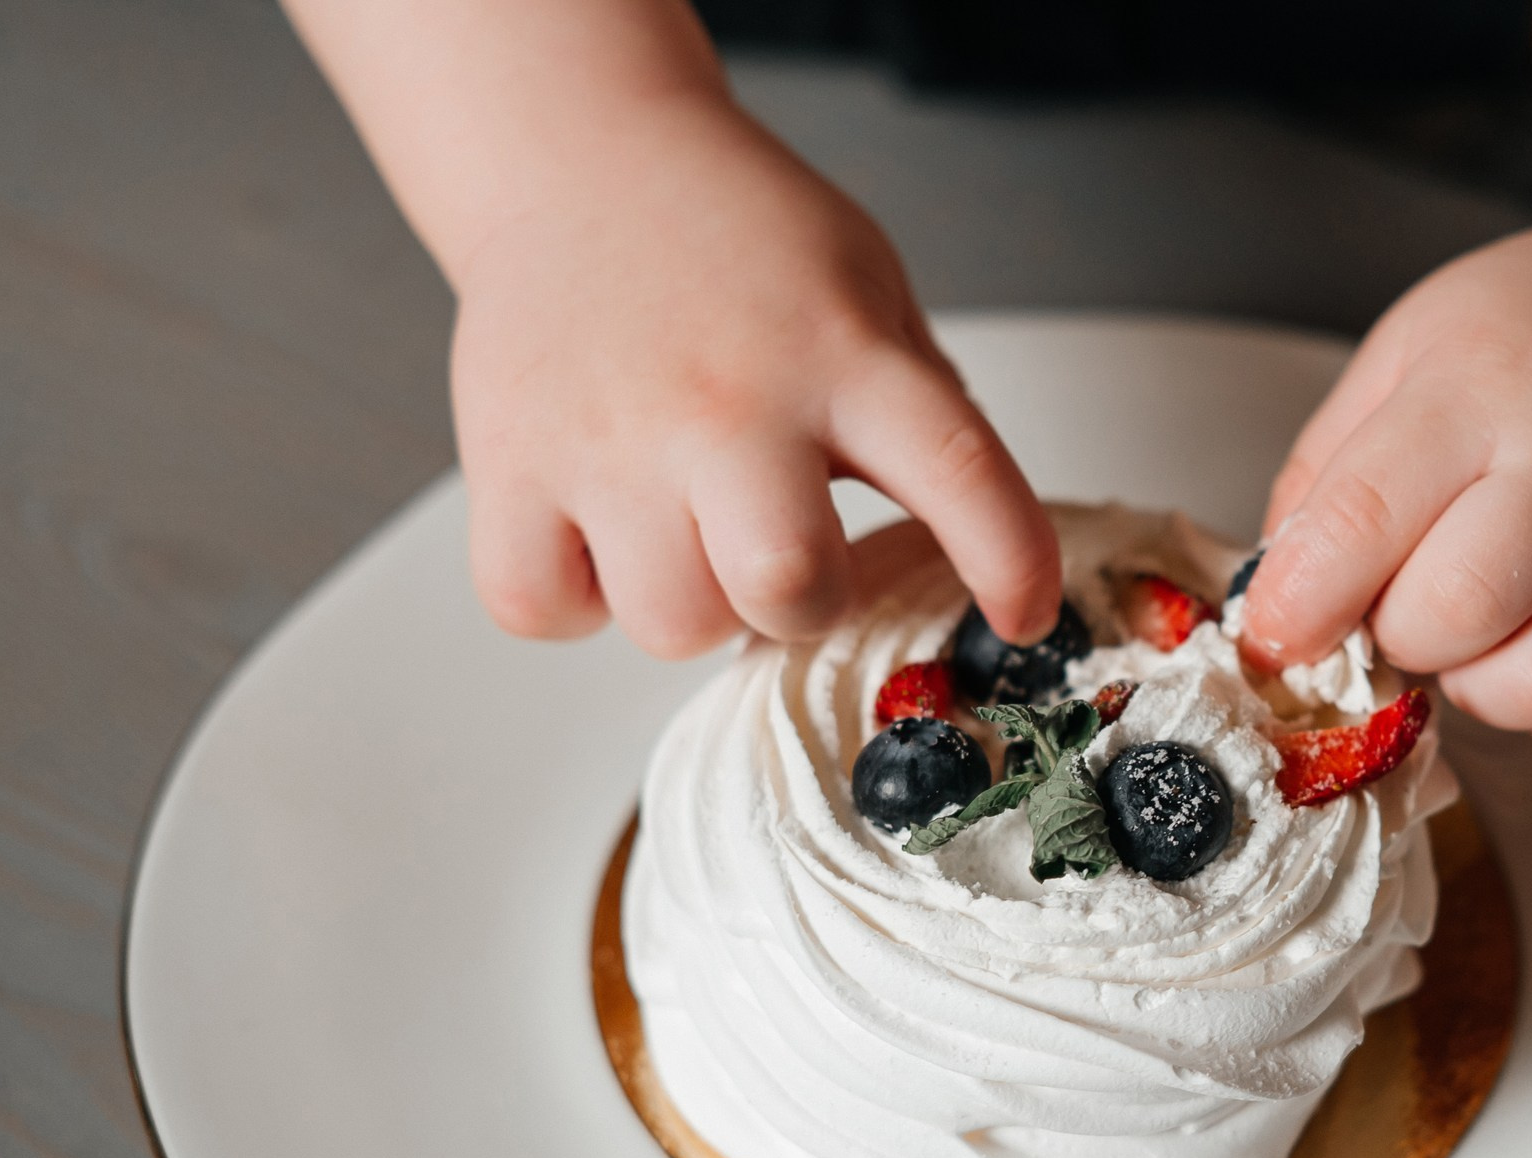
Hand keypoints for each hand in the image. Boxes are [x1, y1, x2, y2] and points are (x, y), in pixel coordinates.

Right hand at [451, 98, 1056, 656]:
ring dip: (692, 601)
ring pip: (671, 624)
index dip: (1008, 560)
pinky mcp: (508, 464)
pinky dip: (574, 597)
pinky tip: (601, 532)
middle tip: (789, 554)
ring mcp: (608, 437)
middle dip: (805, 606)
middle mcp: (727, 401)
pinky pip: (545, 609)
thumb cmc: (736, 247)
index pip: (957, 469)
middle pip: (788, 587)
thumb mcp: (868, 297)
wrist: (581, 159)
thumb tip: (985, 549)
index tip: (1023, 615)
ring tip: (682, 523)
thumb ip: (924, 418)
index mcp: (841, 355)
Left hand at [1240, 220, 1531, 756]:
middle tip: (1398, 601)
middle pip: (1456, 617)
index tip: (1276, 632)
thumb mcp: (1407, 351)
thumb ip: (1331, 474)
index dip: (1300, 600)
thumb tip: (1280, 602)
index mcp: (1487, 390)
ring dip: (1477, 685)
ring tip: (1475, 627)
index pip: (1366, 521)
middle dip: (1397, 636)